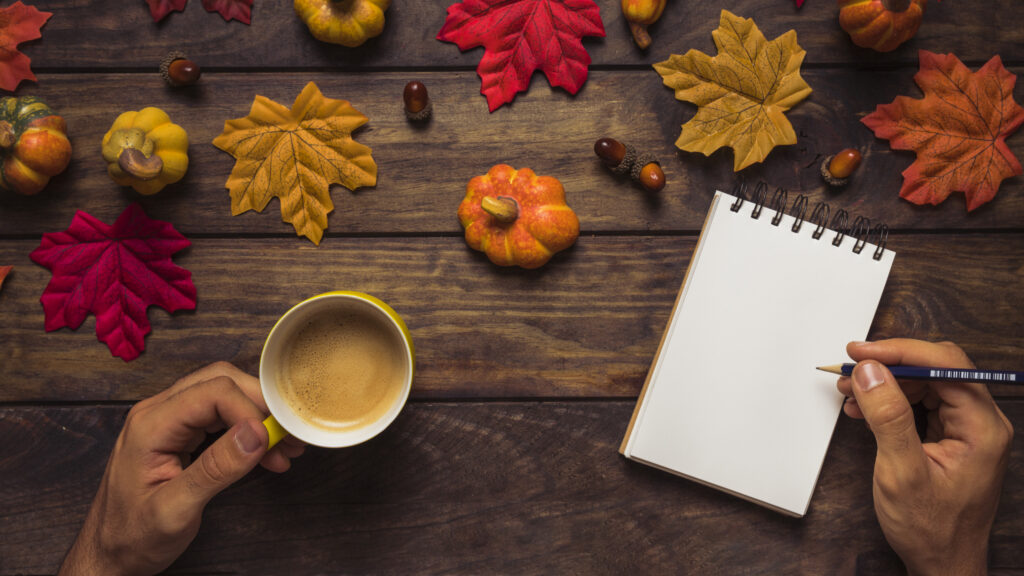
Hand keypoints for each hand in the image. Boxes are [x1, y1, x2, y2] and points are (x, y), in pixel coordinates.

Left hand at [59, 362, 305, 575]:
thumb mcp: (175, 510)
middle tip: (287, 436)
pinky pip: (219, 416)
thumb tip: (256, 432)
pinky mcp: (179, 433)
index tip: (272, 441)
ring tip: (284, 447)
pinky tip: (266, 453)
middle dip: (260, 405)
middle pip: (221, 382)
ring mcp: (168, 421)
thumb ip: (216, 469)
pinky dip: (247, 429)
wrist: (108, 554)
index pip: (214, 392)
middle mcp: (158, 413)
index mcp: (151, 425)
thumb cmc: (132, 537)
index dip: (250, 411)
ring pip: (224, 395)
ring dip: (258, 416)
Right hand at [838, 339, 1012, 575]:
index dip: (900, 351)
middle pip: (936, 369)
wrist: (942, 564)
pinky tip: (863, 408)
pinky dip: (890, 401)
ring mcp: (967, 429)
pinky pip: (921, 403)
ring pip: (926, 383)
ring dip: (885, 383)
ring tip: (849, 390)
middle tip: (850, 368)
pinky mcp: (951, 437)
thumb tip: (871, 372)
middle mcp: (981, 423)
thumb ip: (888, 417)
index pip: (945, 365)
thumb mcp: (902, 472)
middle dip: (889, 365)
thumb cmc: (931, 529)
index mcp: (982, 428)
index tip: (861, 353)